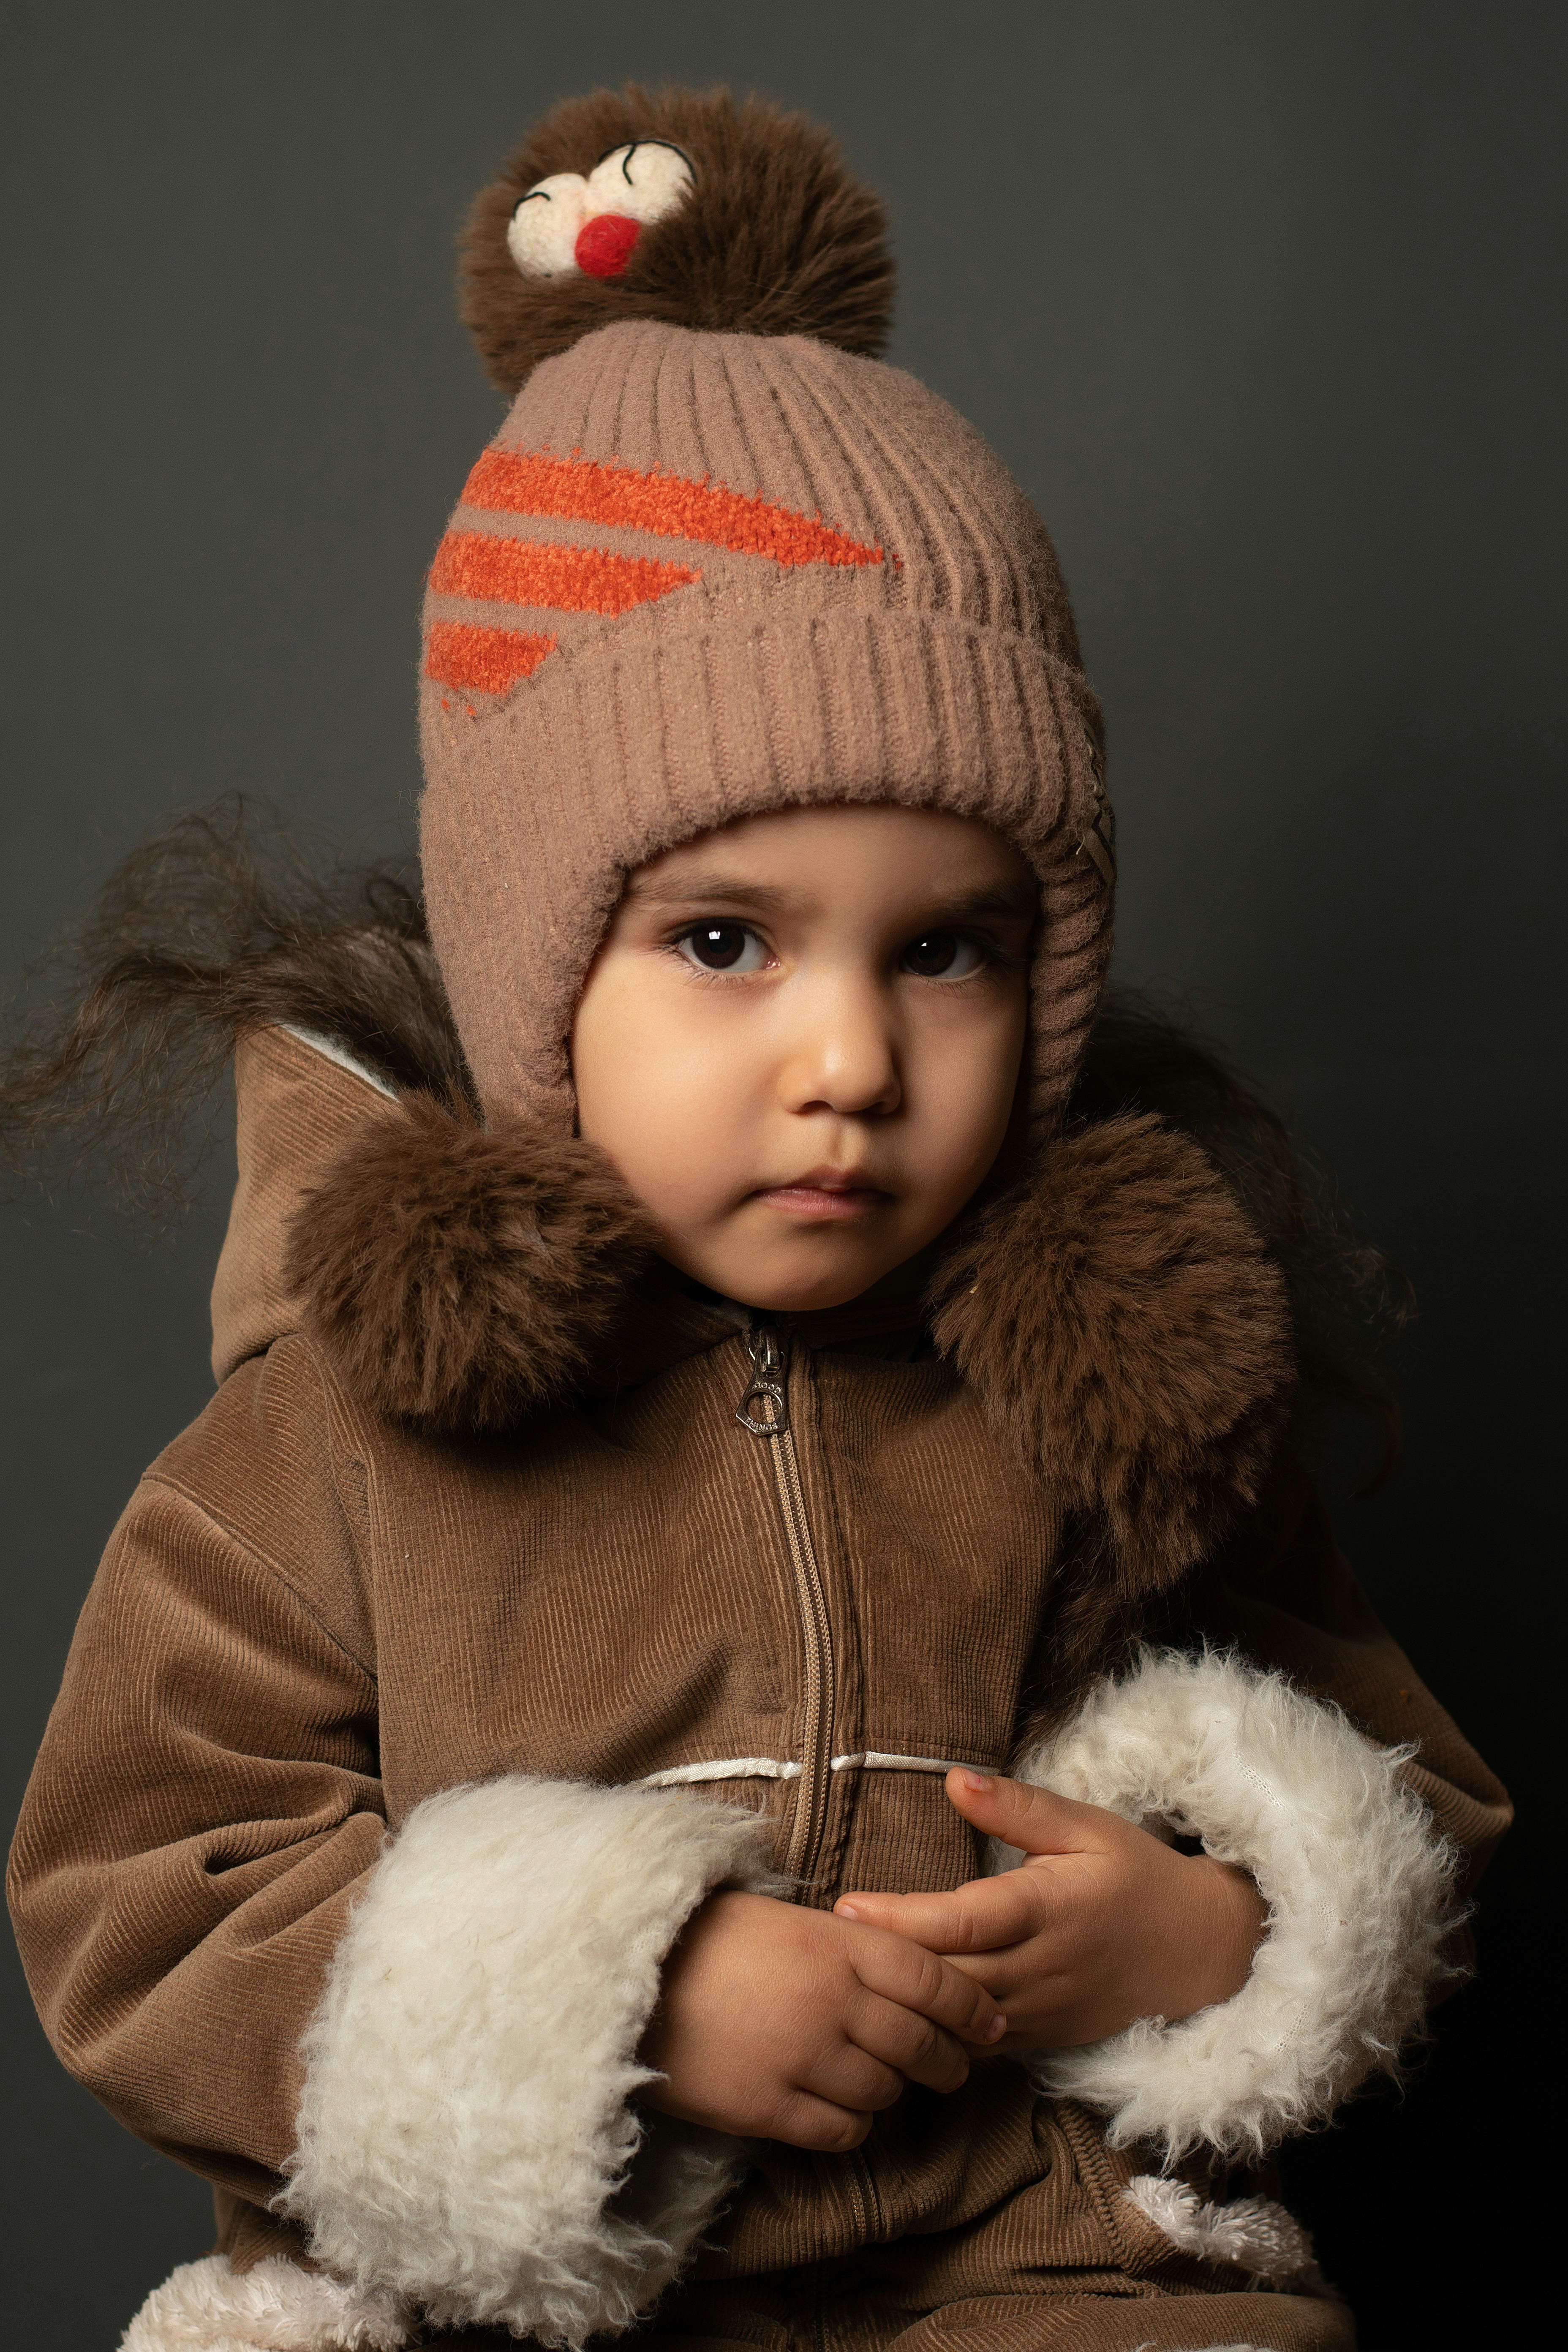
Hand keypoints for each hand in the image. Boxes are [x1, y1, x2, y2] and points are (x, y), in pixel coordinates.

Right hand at [637, 1889, 1005, 2149]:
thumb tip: (895, 1972)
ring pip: (884, 2092)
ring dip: (891, 2092)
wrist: (627, 1972)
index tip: (991, 2023)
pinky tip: (841, 2113)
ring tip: (881, 2084)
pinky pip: (840, 2131)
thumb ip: (843, 1946)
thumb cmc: (704, 1936)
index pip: (934, 1980)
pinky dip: (852, 2126)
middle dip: (946, 2060)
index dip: (971, 2007)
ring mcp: (803, 2057)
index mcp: (839, 1946)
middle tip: (951, 2067)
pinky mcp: (769, 2107)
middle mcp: (833, 2002)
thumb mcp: (782, 1917)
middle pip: (920, 2044)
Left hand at [833, 1770, 1266, 2051]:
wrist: (1198, 1952)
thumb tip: (955, 1779)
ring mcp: (1038, 2011)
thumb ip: (1018, 1807)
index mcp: (1048, 1908)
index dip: (903, 1920)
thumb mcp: (1087, 1827)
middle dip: (883, 1965)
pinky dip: (932, 2036)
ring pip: (956, 2019)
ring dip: (901, 2005)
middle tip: (818, 1947)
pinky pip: (975, 2046)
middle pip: (948, 1974)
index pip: (964, 1921)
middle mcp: (1039, 1967)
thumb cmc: (1136, 1876)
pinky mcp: (1038, 2038)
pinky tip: (888, 2022)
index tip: (848, 1909)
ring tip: (839, 1982)